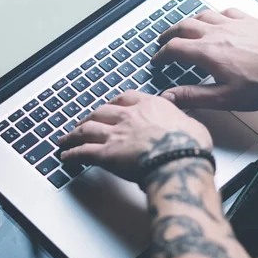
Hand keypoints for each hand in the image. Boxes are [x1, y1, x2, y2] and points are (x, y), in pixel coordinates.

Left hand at [58, 91, 211, 181]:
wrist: (180, 159)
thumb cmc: (190, 145)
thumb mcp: (192, 124)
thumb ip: (181, 120)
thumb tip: (184, 122)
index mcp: (149, 106)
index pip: (125, 98)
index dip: (114, 103)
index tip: (109, 106)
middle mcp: (128, 117)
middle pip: (101, 111)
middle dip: (89, 117)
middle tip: (83, 122)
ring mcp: (115, 134)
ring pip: (87, 129)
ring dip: (73, 134)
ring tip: (65, 139)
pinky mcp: (106, 154)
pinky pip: (83, 152)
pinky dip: (72, 154)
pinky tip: (66, 156)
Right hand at [152, 8, 257, 110]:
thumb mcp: (225, 98)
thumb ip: (194, 96)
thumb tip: (171, 96)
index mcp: (207, 52)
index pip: (174, 48)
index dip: (161, 55)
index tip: (158, 60)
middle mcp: (217, 34)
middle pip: (183, 26)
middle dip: (169, 34)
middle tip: (163, 40)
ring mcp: (232, 24)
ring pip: (202, 15)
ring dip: (188, 22)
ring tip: (184, 28)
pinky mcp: (248, 20)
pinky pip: (224, 11)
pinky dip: (214, 15)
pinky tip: (216, 20)